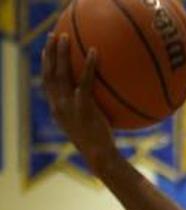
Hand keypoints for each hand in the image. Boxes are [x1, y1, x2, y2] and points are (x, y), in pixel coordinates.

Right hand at [40, 33, 117, 170]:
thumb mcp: (87, 126)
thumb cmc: (99, 143)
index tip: (46, 51)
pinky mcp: (83, 106)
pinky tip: (95, 52)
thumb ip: (86, 111)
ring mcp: (69, 105)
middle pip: (49, 73)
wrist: (99, 155)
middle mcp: (58, 105)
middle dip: (49, 53)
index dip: (45, 65)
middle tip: (53, 36)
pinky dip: (88, 65)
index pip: (47, 83)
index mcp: (57, 109)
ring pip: (61, 73)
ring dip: (61, 53)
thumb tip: (98, 102)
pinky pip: (85, 80)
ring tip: (66, 37)